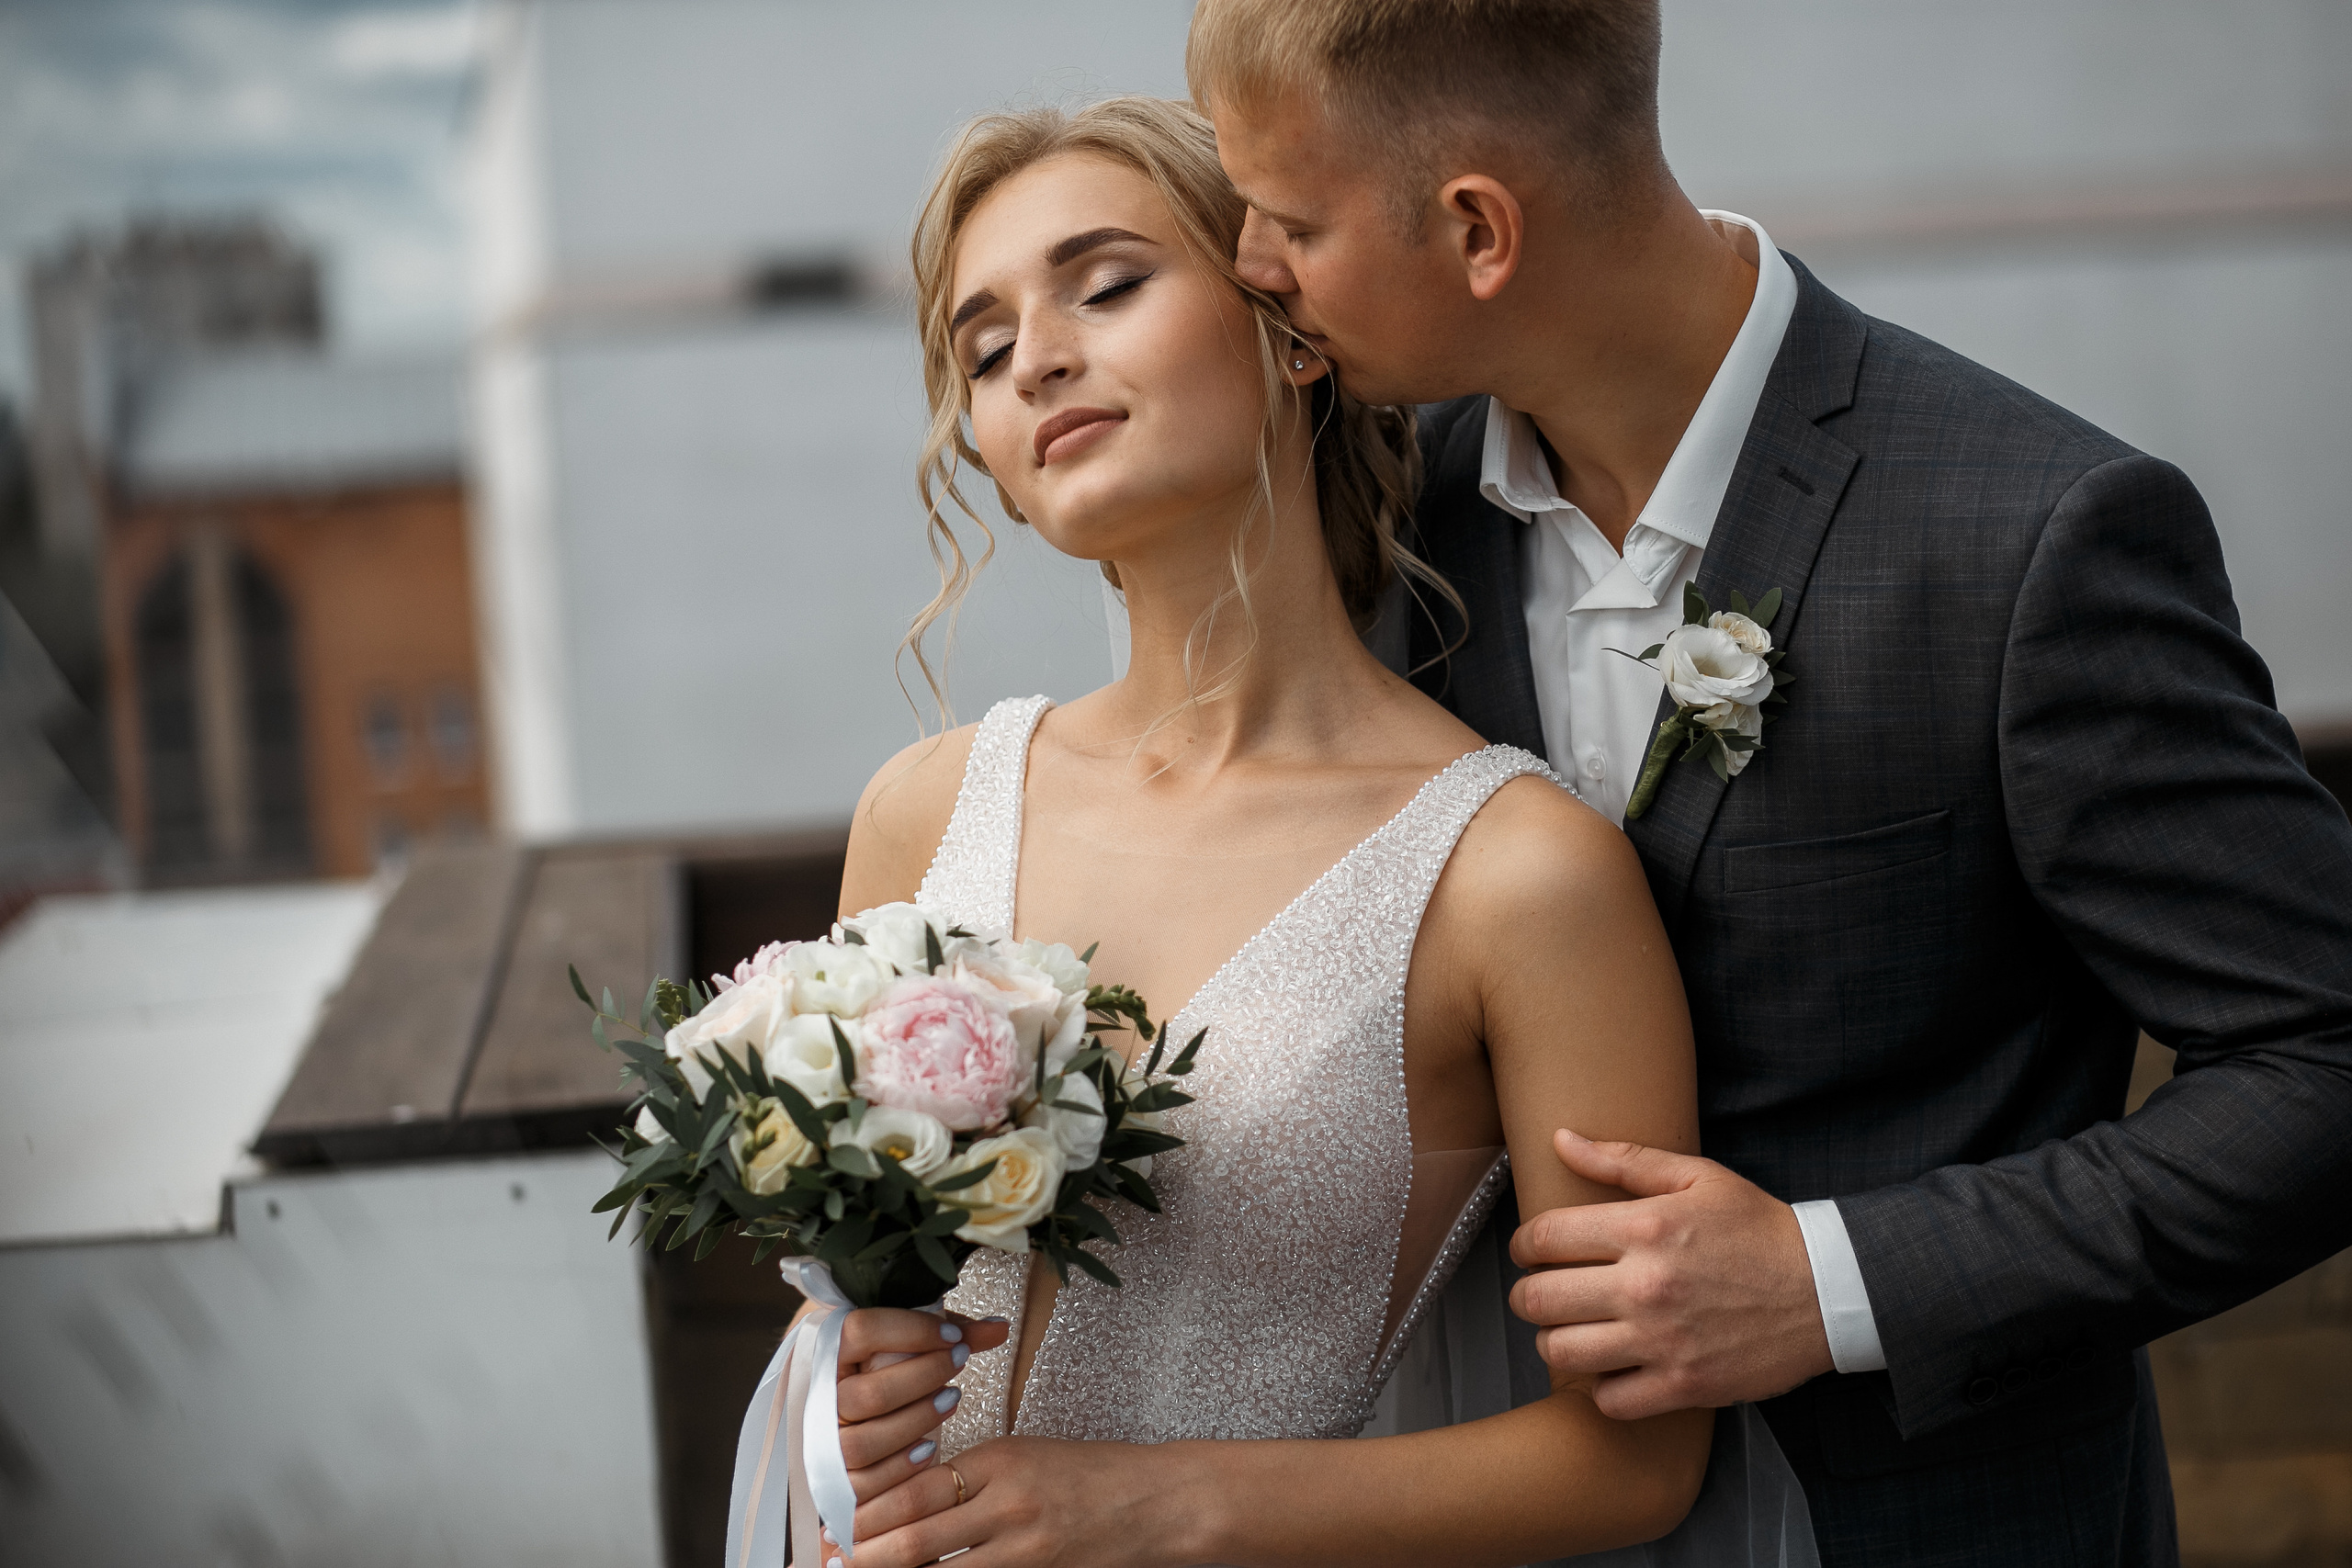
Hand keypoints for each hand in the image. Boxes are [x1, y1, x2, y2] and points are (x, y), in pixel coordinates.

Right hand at [832, 1308, 1009, 1509]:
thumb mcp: (909, 1343)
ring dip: (915, 1422)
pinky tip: (932, 1447)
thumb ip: (950, 1332)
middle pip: (866, 1394)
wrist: (843, 1415)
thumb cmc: (883, 1371)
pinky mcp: (832, 1481)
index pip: (859, 1331)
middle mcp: (817, 1398)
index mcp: (826, 1351)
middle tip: (960, 1362)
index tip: (954, 1336)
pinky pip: (863, 1484)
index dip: (911, 1331)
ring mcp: (821, 1442)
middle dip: (922, 1378)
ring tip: (953, 1399)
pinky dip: (901, 1467)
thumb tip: (1000, 1326)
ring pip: (864, 1443)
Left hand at [845, 1433, 1193, 1567]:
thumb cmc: (1097, 1475)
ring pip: (940, 1567)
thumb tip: (914, 1501)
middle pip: (918, 1532)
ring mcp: (1026, 1543)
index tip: (835, 1522)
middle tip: (829, 1558)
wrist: (1162, 1502)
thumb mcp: (1031, 1456)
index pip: (918, 1485)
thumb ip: (976, 1478)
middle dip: (866, 1550)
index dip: (869, 1510)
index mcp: (1003, 1457)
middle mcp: (1009, 1498)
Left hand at [1509, 1129, 1833, 1418]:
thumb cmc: (1760, 1229)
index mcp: (1645, 1228)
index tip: (1529, 1251)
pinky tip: (1613, 1367)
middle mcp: (1646, 1286)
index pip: (1544, 1238)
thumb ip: (1624, 1159)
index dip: (1524, 1245)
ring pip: (1562, 1351)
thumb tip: (1561, 1139)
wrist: (1828, 1289)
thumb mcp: (1698, 1177)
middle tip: (1540, 1292)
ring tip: (1570, 1329)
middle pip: (1540, 1299)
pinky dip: (1602, 1387)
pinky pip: (1609, 1400)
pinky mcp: (1684, 1385)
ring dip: (1555, 1341)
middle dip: (1528, 1295)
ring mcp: (1663, 1340)